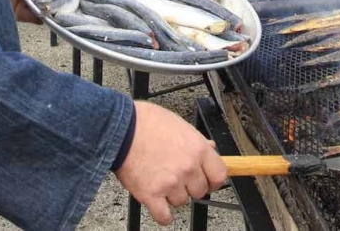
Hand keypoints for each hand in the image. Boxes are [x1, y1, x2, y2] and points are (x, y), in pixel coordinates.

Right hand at [115, 102, 226, 225]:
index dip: (213, 180)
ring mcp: (170, 183)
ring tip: (160, 180)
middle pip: (200, 191)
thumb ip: (196, 141)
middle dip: (190, 186)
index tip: (207, 181)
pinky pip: (164, 216)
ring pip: (181, 202)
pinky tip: (159, 204)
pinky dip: (162, 214)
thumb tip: (210, 148)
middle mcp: (188, 168)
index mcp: (197, 149)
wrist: (120, 127)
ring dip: (172, 196)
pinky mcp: (152, 195)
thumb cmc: (147, 122)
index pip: (219, 176)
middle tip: (177, 177)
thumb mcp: (179, 124)